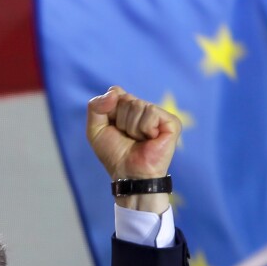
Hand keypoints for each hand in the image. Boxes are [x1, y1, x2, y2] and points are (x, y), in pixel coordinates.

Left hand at [86, 87, 180, 211]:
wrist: (129, 174)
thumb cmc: (115, 155)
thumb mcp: (95, 130)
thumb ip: (95, 107)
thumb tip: (114, 92)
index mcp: (128, 107)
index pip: (116, 91)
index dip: (109, 109)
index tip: (113, 127)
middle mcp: (144, 108)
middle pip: (125, 98)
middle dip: (120, 121)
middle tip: (128, 137)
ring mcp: (159, 115)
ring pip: (138, 105)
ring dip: (132, 127)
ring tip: (138, 140)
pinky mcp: (171, 122)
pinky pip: (151, 112)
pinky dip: (144, 129)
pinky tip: (150, 139)